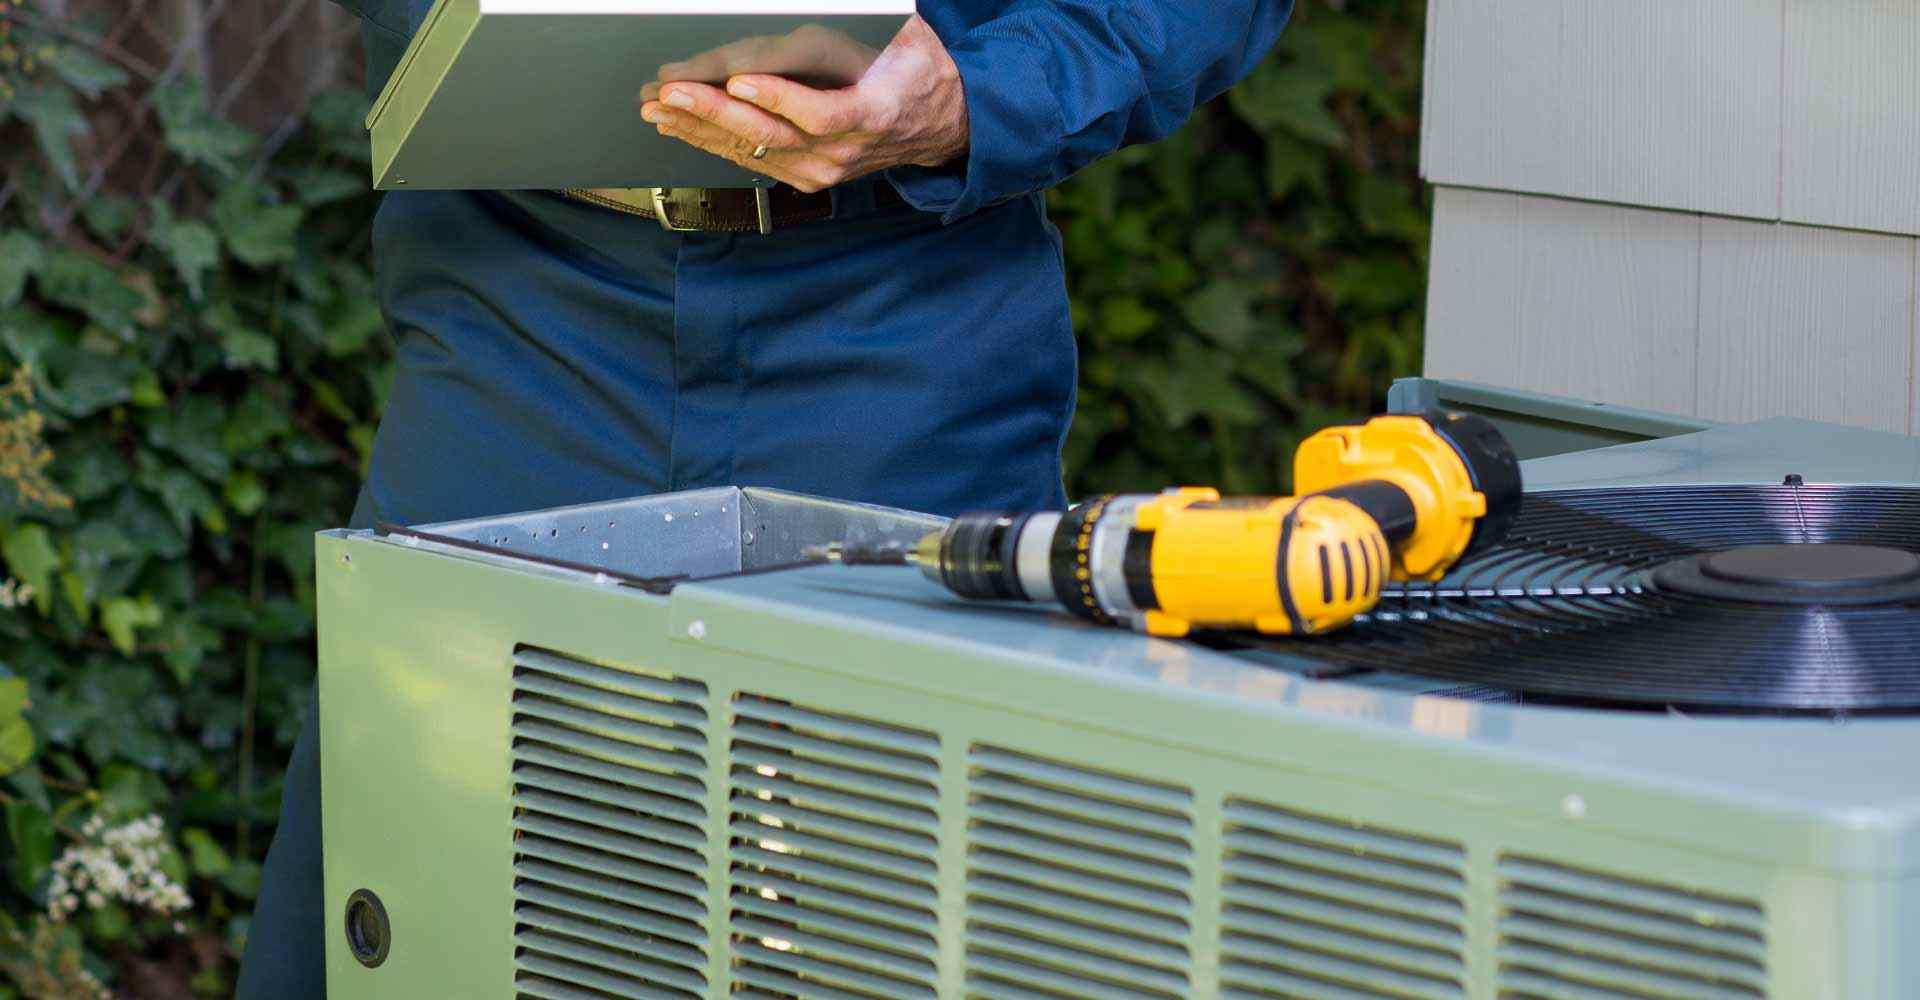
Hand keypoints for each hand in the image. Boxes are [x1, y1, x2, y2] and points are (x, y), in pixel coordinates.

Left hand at [639, 16, 968, 193]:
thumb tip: (810, 20)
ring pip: (753, 150)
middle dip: (715, 112)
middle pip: (771, 136)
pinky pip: (753, 159)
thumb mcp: (901, 41)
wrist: (942, 122)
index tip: (738, 80)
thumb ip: (854, 37)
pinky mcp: (808, 175)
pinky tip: (680, 126)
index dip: (777, 99)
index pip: (820, 114)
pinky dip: (712, 141)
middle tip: (672, 92)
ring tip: (659, 109)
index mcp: (872, 115)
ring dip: (700, 129)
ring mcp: (824, 169)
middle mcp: (844, 152)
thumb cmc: (916, 72)